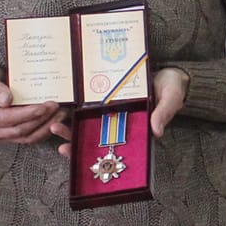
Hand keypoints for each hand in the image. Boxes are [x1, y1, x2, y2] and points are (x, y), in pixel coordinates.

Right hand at [0, 63, 69, 146]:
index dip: (26, 114)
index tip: (43, 107)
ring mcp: (0, 136)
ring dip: (46, 127)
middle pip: (19, 130)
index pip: (6, 119)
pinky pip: (30, 137)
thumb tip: (7, 100)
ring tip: (60, 113)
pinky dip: (44, 130)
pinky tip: (56, 119)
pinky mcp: (11, 137)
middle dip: (40, 119)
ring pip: (27, 137)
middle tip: (56, 106)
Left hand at [60, 66, 188, 156]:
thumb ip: (163, 113)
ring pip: (87, 123)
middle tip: (55, 132)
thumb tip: (156, 132)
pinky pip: (90, 106)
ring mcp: (112, 112)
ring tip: (53, 125)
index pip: (108, 146)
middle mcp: (119, 124)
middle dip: (71, 138)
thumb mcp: (170, 99)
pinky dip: (76, 108)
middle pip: (92, 137)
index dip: (88, 153)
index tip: (68, 151)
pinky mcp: (108, 98)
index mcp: (132, 130)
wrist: (171, 72)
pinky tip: (62, 107)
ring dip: (69, 126)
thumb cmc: (173, 88)